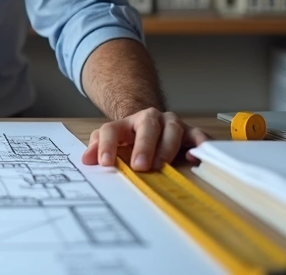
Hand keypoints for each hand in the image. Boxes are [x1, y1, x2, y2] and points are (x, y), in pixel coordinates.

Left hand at [80, 107, 211, 171]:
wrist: (151, 126)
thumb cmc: (131, 139)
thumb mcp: (112, 142)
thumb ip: (98, 148)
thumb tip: (87, 160)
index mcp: (125, 123)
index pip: (111, 130)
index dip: (106, 146)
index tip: (105, 163)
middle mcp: (149, 118)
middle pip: (146, 126)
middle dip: (144, 146)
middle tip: (140, 165)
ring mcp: (170, 123)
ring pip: (172, 129)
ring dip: (167, 147)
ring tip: (161, 165)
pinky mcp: (189, 131)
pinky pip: (198, 135)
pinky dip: (199, 145)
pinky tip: (194, 157)